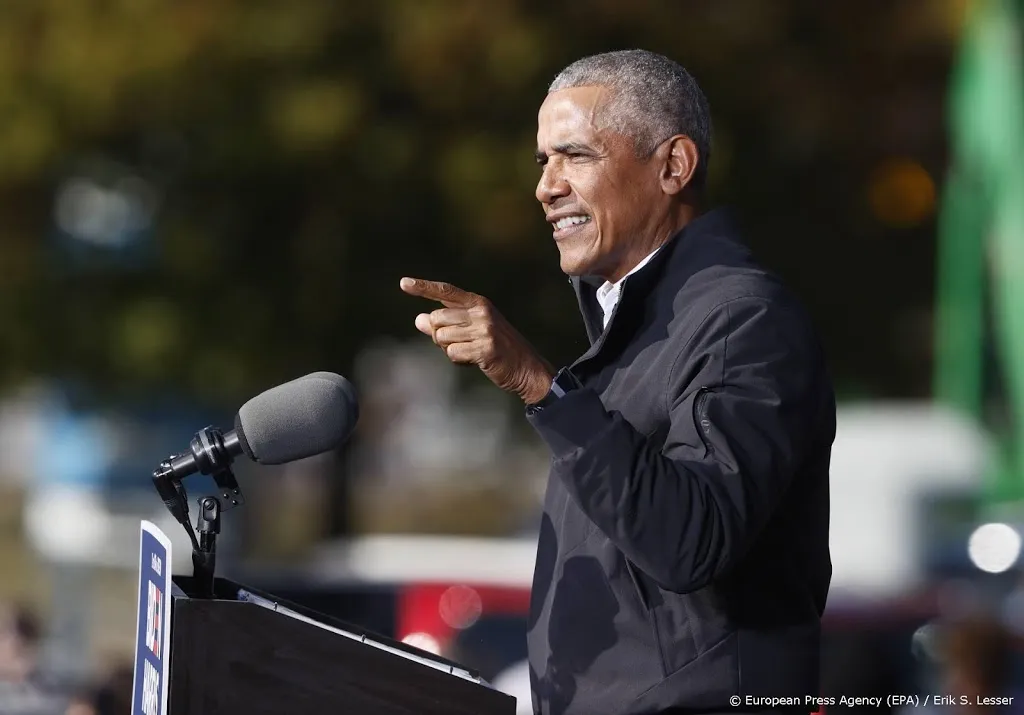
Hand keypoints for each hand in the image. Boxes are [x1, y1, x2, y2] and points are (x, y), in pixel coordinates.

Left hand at [400, 277, 554, 403]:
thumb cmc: (497, 349)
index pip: (446, 291)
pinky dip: (458, 361)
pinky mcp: (485, 348)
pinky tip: (475, 361)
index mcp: (479, 303)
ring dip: (450, 350)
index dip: (423, 287)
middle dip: (440, 336)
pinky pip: (452, 354)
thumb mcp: (471, 332)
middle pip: (437, 319)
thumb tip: (419, 319)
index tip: (403, 283)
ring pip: (442, 338)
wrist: (526, 368)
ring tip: (471, 352)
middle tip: (460, 344)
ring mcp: (484, 329)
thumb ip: (445, 325)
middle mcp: (481, 312)